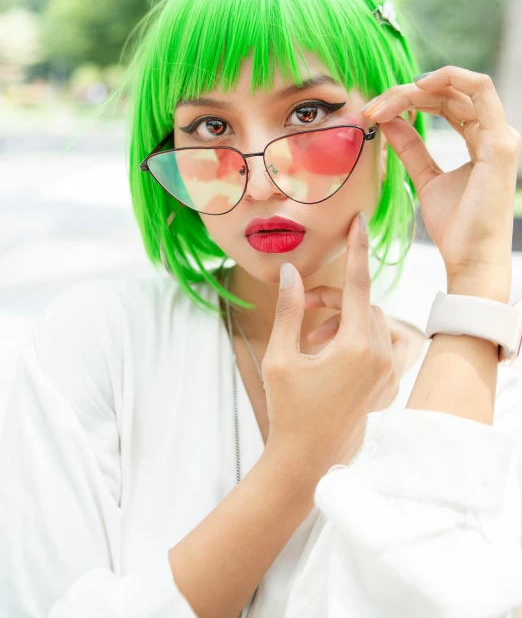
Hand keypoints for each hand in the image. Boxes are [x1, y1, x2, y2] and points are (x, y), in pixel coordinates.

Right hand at [261, 212, 398, 479]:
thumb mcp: (282, 357)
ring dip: (344, 318)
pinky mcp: (389, 383)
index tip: (358, 222)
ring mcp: (389, 372)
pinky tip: (331, 351)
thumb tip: (290, 274)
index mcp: (356, 347)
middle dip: (331, 299)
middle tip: (303, 311)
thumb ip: (289, 311)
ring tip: (312, 338)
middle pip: (361, 302)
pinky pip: (382, 341)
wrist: (308, 462)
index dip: (356, 249)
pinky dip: (359, 335)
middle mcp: (381, 356)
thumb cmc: (289, 412)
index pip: (357, 284)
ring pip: (372, 321)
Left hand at [362, 66, 520, 298]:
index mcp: (481, 139)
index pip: (445, 103)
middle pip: (448, 92)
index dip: (407, 100)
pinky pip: (479, 88)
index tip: (374, 113)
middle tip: (371, 108)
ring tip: (384, 103)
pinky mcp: (499, 141)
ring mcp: (500, 134)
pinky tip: (414, 88)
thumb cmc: (455, 225)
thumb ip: (411, 148)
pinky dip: (446, 78)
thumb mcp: (425, 178)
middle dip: (404, 94)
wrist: (470, 258)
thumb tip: (387, 120)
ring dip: (416, 88)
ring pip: (458, 87)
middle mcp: (494, 132)